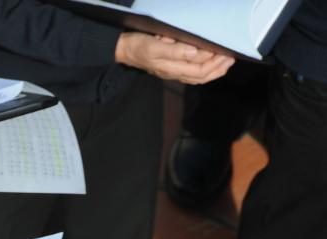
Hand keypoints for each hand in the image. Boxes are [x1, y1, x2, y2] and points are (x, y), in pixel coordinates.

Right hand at [114, 32, 233, 84]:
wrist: (124, 50)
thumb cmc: (137, 46)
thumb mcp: (154, 45)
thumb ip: (175, 50)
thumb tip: (195, 53)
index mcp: (171, 67)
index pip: (198, 69)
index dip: (213, 62)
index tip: (224, 51)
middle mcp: (173, 72)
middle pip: (201, 75)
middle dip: (217, 67)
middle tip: (230, 58)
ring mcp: (172, 71)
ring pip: (197, 76)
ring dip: (213, 70)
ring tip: (225, 63)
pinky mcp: (171, 67)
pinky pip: (192, 74)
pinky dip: (204, 71)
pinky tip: (210, 65)